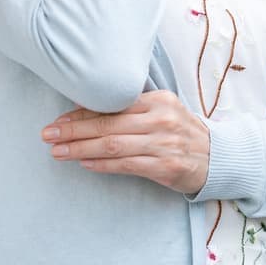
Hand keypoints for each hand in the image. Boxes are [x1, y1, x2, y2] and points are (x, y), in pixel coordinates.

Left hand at [41, 91, 209, 193]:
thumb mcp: (163, 110)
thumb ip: (132, 108)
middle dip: (74, 130)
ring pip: (113, 145)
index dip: (82, 113)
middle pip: (109, 125)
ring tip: (58, 151)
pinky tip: (84, 162)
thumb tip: (88, 107)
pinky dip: (102, 164)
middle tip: (48, 134)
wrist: (216, 156)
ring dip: (80, 148)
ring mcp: (163, 143)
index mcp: (159, 100)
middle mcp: (161, 119)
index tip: (59, 119)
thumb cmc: (182, 131)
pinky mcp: (165, 166)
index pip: (113, 105)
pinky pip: (126, 165)